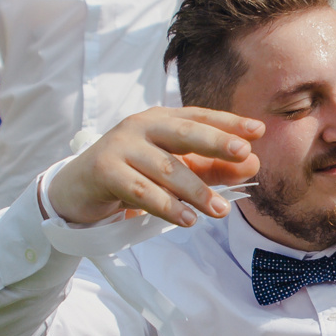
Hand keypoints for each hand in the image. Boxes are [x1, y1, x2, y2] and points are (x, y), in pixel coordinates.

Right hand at [46, 106, 261, 228]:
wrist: (76, 189)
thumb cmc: (132, 174)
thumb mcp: (173, 169)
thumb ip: (210, 168)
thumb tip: (251, 165)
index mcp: (160, 119)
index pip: (198, 116)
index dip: (228, 122)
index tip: (258, 131)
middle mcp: (140, 126)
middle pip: (183, 132)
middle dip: (215, 142)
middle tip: (243, 153)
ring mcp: (121, 146)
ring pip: (166, 167)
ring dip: (196, 190)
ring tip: (220, 211)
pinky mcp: (104, 171)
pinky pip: (141, 190)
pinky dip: (166, 206)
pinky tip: (187, 219)